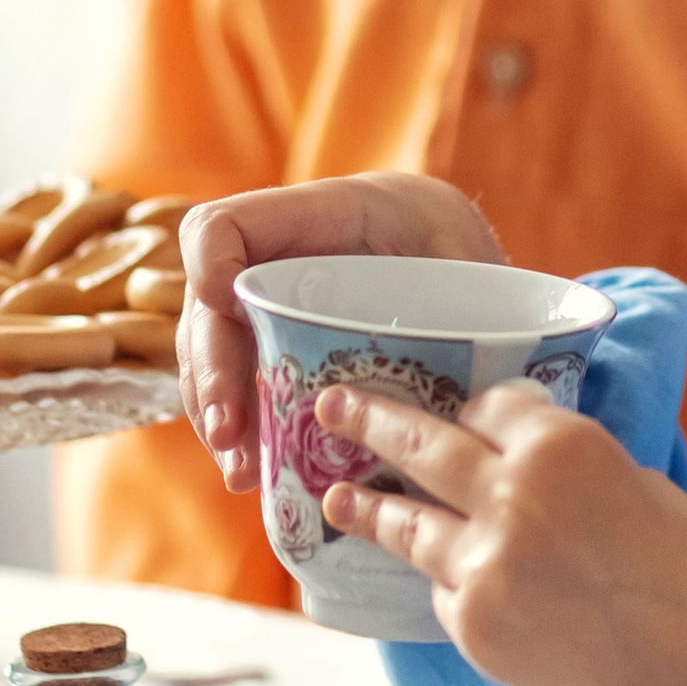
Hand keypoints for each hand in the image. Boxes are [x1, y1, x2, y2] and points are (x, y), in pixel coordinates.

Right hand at [174, 173, 503, 493]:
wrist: (478, 273)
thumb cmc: (478, 261)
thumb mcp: (477, 268)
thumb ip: (466, 303)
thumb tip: (470, 379)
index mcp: (327, 214)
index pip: (226, 225)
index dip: (208, 263)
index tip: (222, 309)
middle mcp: (283, 255)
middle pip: (209, 304)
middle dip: (210, 370)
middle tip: (230, 434)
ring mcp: (273, 300)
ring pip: (212, 349)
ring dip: (215, 410)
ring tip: (240, 471)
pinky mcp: (279, 341)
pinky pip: (237, 379)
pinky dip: (240, 424)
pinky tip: (252, 470)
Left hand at [318, 384, 686, 685]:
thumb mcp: (654, 494)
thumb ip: (592, 470)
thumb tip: (555, 470)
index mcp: (567, 446)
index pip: (493, 405)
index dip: (481, 408)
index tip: (466, 409)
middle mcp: (512, 494)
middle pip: (423, 444)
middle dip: (371, 419)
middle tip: (331, 404)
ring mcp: (482, 564)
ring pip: (406, 521)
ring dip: (365, 505)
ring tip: (334, 494)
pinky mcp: (471, 626)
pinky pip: (438, 587)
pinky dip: (438, 576)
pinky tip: (429, 574)